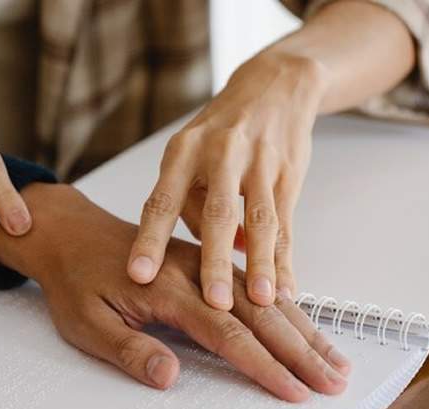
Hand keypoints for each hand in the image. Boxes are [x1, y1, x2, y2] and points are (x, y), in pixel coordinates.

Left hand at [0, 184, 350, 400]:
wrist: (67, 231)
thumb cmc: (74, 280)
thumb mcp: (85, 323)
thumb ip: (128, 350)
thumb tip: (170, 378)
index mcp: (167, 289)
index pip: (226, 333)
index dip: (262, 365)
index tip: (294, 391)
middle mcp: (196, 271)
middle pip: (260, 313)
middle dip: (300, 350)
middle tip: (335, 381)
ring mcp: (205, 261)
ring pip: (264, 297)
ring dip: (303, 329)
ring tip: (335, 359)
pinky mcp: (206, 259)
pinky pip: (254, 282)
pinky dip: (286, 304)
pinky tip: (307, 324)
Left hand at [127, 50, 327, 309]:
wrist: (275, 85)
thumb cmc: (220, 133)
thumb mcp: (190, 155)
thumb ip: (191, 207)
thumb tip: (212, 258)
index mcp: (182, 151)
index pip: (160, 201)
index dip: (149, 240)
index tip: (138, 275)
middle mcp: (220, 154)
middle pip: (216, 214)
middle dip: (214, 262)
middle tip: (212, 303)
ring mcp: (259, 163)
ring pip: (260, 221)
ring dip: (261, 264)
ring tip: (261, 302)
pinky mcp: (290, 173)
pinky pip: (287, 224)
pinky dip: (285, 259)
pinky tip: (284, 289)